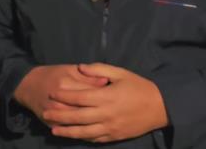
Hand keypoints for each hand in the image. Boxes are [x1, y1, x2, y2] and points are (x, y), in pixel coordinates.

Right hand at [13, 64, 108, 126]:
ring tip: (106, 121)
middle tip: (112, 110)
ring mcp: (54, 115)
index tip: (116, 96)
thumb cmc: (54, 74)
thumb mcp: (71, 69)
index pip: (90, 92)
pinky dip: (83, 132)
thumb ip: (88, 75)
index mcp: (66, 84)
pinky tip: (94, 129)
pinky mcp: (51, 124)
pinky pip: (70, 131)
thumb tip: (106, 82)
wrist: (30, 85)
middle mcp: (59, 101)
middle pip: (85, 110)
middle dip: (100, 111)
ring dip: (93, 124)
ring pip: (78, 124)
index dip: (105, 94)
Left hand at [42, 63, 168, 142]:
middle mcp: (105, 114)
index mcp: (106, 96)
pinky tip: (73, 135)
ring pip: (83, 132)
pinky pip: (94, 139)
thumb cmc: (139, 87)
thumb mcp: (121, 73)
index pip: (79, 97)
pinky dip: (82, 137)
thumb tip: (80, 67)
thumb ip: (99, 69)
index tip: (52, 93)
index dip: (64, 96)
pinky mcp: (114, 136)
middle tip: (45, 113)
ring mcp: (109, 127)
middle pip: (77, 116)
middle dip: (59, 115)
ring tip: (53, 129)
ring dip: (67, 131)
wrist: (159, 107)